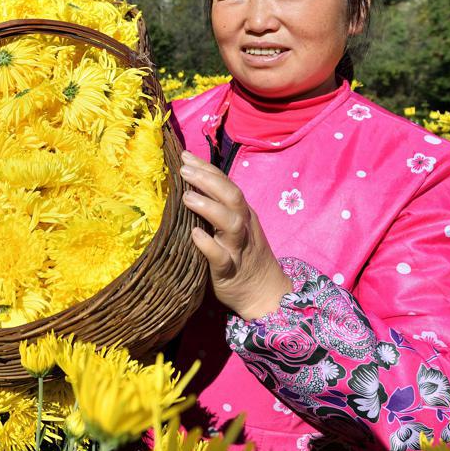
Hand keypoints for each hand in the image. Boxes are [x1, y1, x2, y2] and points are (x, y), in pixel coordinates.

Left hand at [178, 149, 292, 320]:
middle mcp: (243, 227)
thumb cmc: (243, 256)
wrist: (266, 294)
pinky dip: (208, 245)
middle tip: (183, 169)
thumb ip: (218, 208)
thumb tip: (190, 185)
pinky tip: (194, 235)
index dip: (207, 169)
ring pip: (230, 223)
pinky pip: (220, 257)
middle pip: (232, 197)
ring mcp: (238, 249)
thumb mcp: (235, 228)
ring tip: (186, 197)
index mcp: (243, 214)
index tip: (185, 156)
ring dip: (209, 207)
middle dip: (208, 180)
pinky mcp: (229, 271)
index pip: (226, 184)